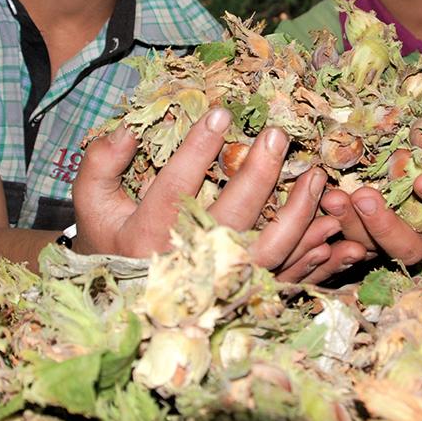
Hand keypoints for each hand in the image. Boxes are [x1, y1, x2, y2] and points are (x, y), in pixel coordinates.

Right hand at [73, 108, 360, 279]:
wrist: (122, 306)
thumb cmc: (110, 244)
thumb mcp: (92, 205)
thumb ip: (100, 165)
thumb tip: (126, 132)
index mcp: (147, 239)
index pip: (176, 187)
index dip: (198, 149)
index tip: (220, 114)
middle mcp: (188, 266)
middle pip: (232, 218)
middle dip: (260, 175)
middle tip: (278, 136)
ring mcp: (221, 287)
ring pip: (269, 250)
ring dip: (298, 213)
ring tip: (317, 176)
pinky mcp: (244, 299)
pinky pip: (286, 279)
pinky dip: (312, 256)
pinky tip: (328, 225)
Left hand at [320, 127, 421, 266]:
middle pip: (409, 246)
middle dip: (386, 224)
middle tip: (365, 195)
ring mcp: (396, 246)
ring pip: (373, 248)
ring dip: (351, 225)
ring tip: (333, 197)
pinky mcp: (368, 244)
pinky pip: (348, 245)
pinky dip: (334, 227)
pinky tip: (320, 204)